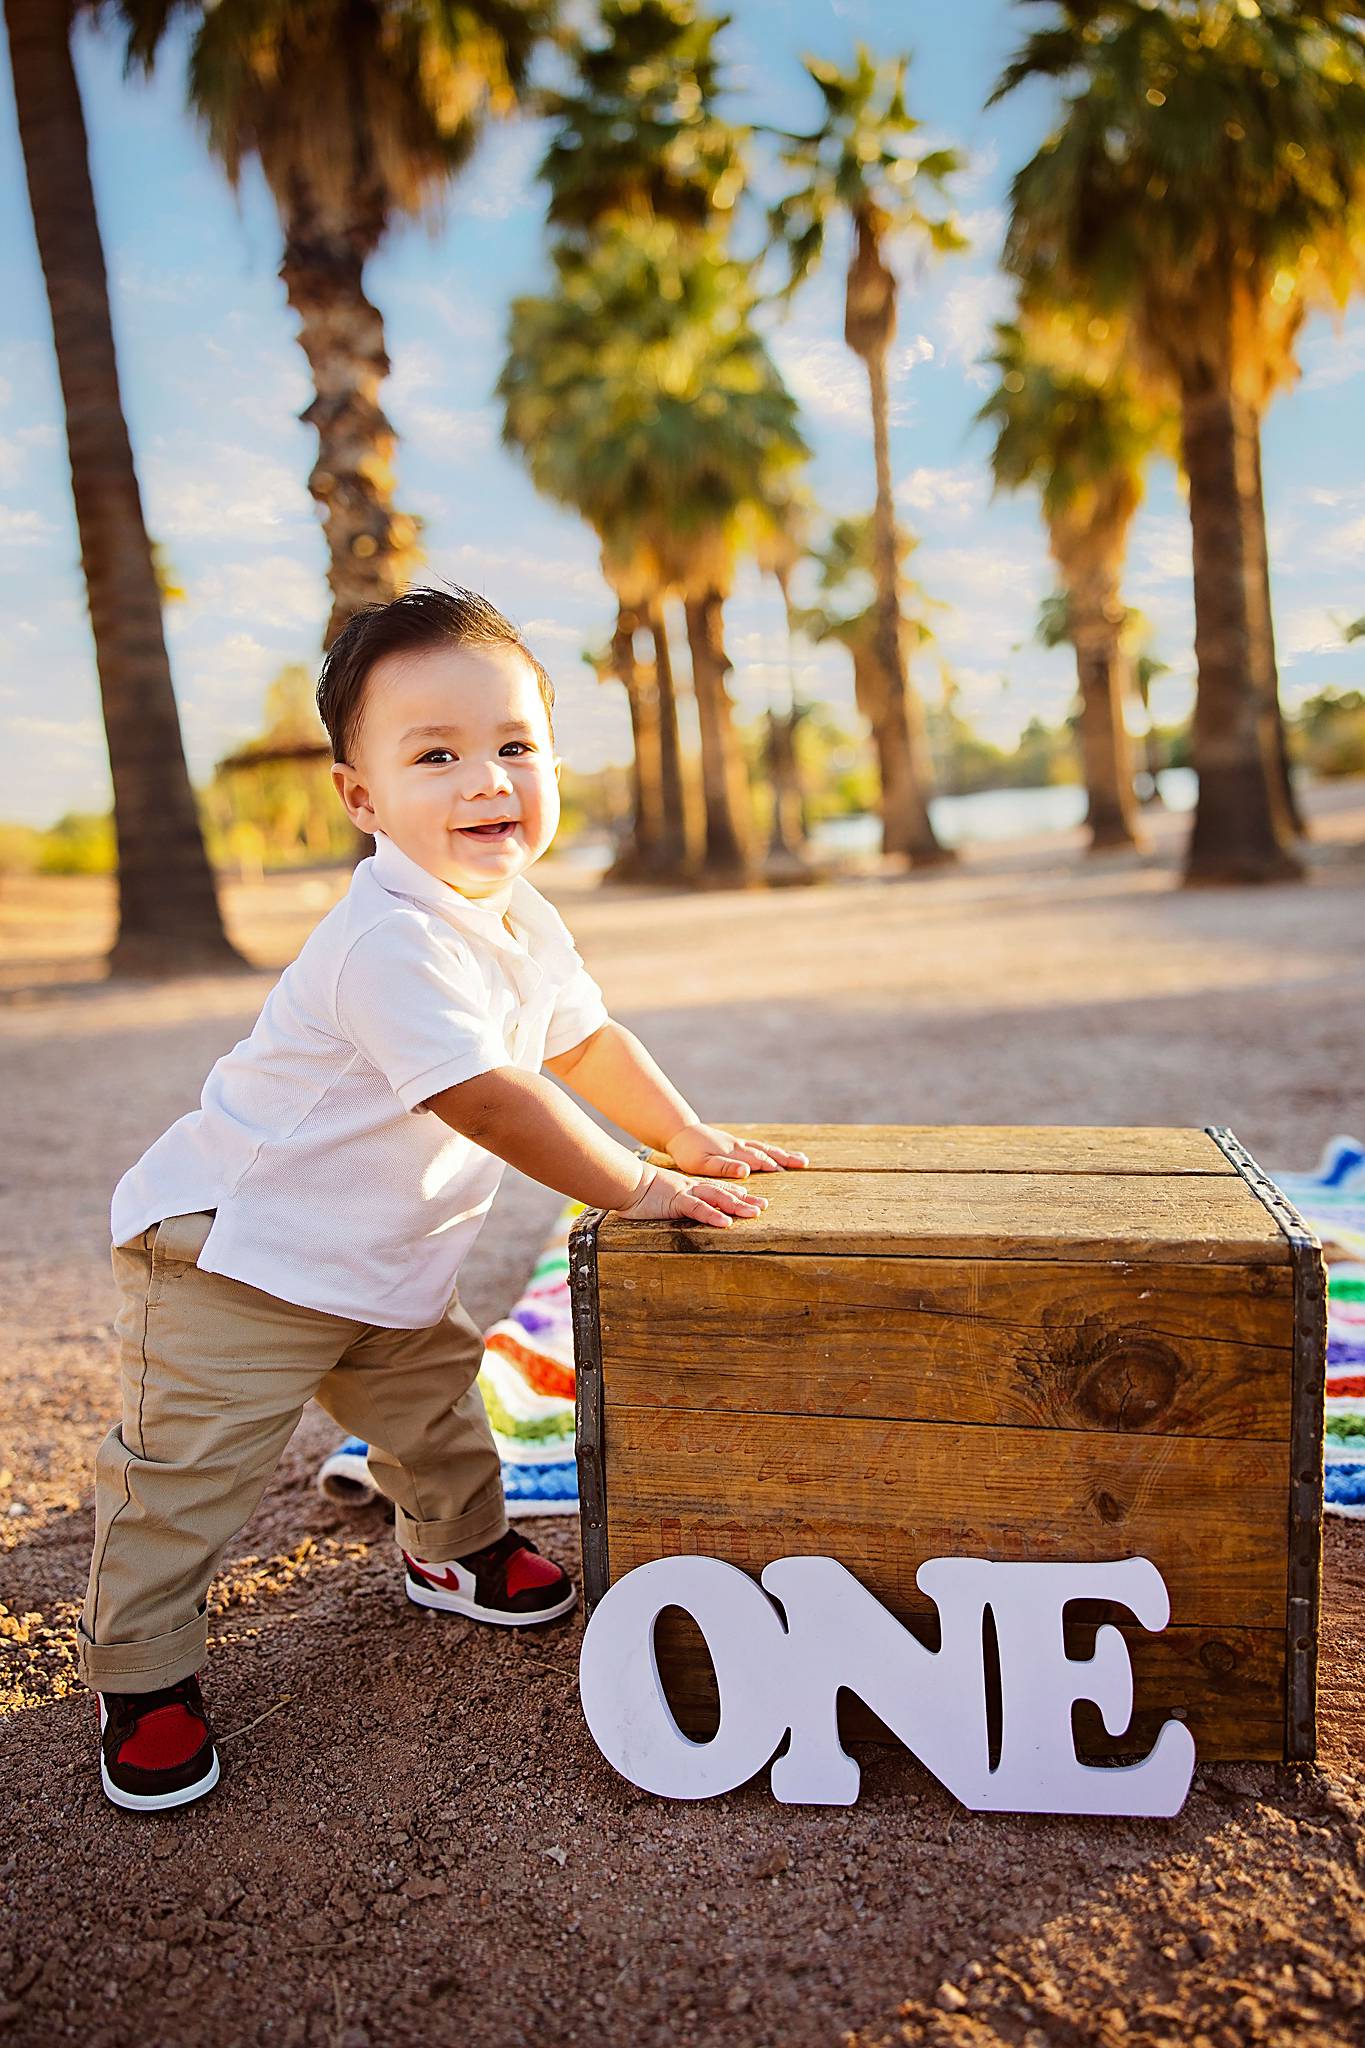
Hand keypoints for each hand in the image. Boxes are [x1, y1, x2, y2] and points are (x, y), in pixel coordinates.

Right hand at [614, 1163, 769, 1228]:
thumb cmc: (640, 1191)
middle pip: (724, 1193)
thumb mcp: (664, 1196)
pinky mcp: (677, 1201)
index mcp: (690, 1187)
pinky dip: (713, 1215)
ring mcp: (686, 1193)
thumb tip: (678, 1208)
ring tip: (755, 1213)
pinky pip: (698, 1209)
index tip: (752, 1200)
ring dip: (737, 1206)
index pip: (718, 1190)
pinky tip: (727, 1222)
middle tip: (763, 1207)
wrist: (626, 1181)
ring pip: (717, 1199)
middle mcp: (692, 1188)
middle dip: (744, 1200)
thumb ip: (675, 1202)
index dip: (736, 1195)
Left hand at [664, 1122, 809, 1178]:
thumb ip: (725, 1167)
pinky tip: (776, 1154)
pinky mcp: (734, 1143)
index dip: (774, 1166)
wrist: (680, 1132)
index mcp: (734, 1153)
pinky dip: (771, 1151)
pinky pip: (758, 1146)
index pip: (758, 1161)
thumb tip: (747, 1171)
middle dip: (785, 1159)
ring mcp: (738, 1143)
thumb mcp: (702, 1164)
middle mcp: (739, 1147)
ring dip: (782, 1154)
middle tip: (804, 1163)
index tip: (790, 1173)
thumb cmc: (688, 1152)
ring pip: (765, 1148)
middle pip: (767, 1153)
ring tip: (800, 1159)